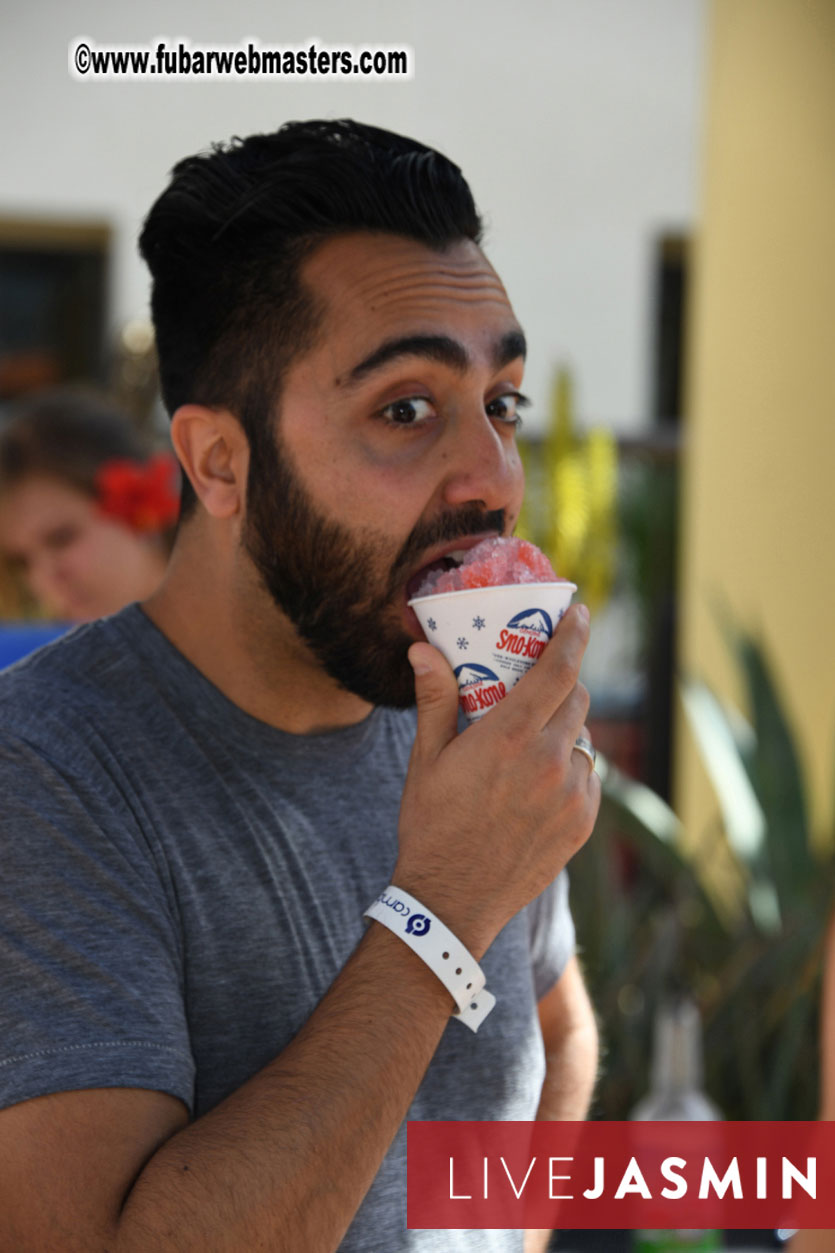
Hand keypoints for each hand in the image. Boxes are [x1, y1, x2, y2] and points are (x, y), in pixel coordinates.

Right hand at [394, 603, 599, 956]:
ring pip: (583, 740)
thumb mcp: (426, 760)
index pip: (559, 669)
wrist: (451, 902)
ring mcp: (572, 795)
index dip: (574, 634)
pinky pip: (587, 779)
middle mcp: (550, 761)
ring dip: (564, 731)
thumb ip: (435, 700)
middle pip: (576, 698)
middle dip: (561, 682)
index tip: (580, 613)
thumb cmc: (431, 825)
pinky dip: (570, 770)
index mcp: (510, 737)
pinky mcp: (582, 823)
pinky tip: (539, 783)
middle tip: (537, 682)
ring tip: (531, 744)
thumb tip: (422, 649)